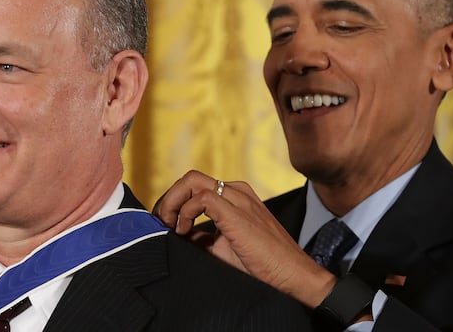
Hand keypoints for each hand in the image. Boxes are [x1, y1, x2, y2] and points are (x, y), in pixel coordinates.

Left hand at [153, 170, 335, 307]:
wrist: (291, 274)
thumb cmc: (261, 264)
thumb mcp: (222, 247)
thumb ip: (201, 236)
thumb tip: (177, 235)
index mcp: (235, 196)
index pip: (195, 186)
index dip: (174, 202)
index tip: (165, 224)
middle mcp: (236, 191)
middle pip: (190, 178)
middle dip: (168, 198)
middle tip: (161, 222)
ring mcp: (238, 198)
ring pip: (192, 180)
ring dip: (172, 201)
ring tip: (169, 225)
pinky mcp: (238, 211)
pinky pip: (202, 197)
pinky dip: (186, 212)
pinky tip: (185, 232)